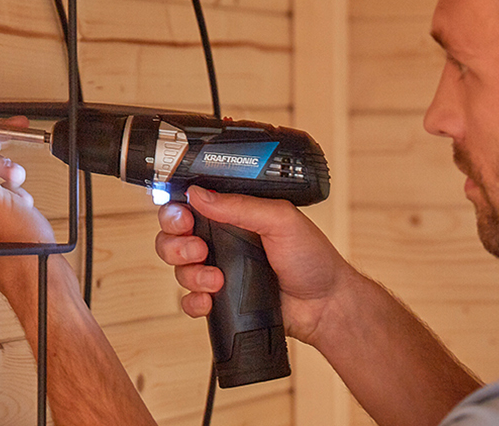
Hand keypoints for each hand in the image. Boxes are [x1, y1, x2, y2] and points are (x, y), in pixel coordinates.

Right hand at [156, 185, 353, 344]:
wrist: (325, 304)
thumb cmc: (312, 258)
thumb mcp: (280, 220)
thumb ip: (240, 206)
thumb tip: (200, 194)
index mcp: (234, 215)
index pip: (190, 206)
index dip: (176, 211)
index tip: (183, 217)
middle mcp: (222, 241)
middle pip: (173, 238)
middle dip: (175, 244)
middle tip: (198, 249)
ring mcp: (219, 271)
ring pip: (179, 270)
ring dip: (189, 274)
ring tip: (216, 278)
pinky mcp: (220, 299)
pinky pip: (189, 301)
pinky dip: (193, 301)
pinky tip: (211, 299)